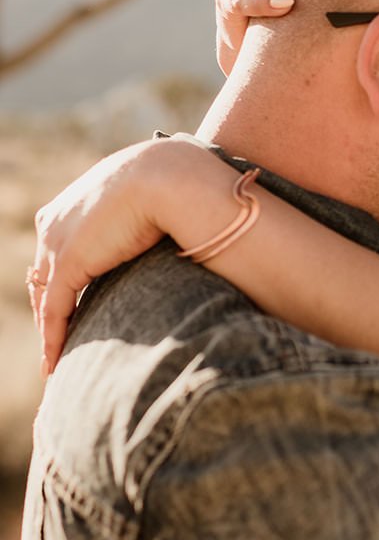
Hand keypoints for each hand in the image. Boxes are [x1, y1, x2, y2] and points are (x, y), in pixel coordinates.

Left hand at [30, 140, 174, 372]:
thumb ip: (140, 219)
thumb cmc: (172, 183)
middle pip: (45, 276)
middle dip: (52, 309)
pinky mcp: (68, 263)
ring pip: (47, 297)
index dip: (62, 283)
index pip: (56, 253)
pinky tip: (55, 364)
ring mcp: (57, 242)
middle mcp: (54, 222)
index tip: (74, 308)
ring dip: (52, 330)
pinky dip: (53, 339)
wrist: (169, 175)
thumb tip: (165, 233)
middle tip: (61, 340)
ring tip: (58, 361)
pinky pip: (55, 310)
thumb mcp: (146, 200)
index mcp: (70, 204)